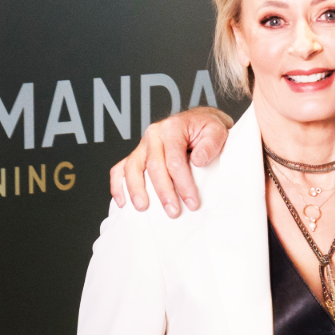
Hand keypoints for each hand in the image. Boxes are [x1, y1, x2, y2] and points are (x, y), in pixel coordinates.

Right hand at [108, 107, 233, 215]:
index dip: (183, 184)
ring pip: (132, 167)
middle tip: (173, 212)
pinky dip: (118, 185)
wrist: (198, 122)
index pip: (175, 160)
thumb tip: (198, 161)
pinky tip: (122, 202)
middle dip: (164, 192)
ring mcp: (143, 145)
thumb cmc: (207, 129)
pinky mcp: (137, 155)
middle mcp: (154, 134)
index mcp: (172, 128)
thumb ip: (210, 144)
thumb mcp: (217, 131)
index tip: (192, 202)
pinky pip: (120, 169)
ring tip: (143, 208)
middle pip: (154, 166)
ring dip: (136, 190)